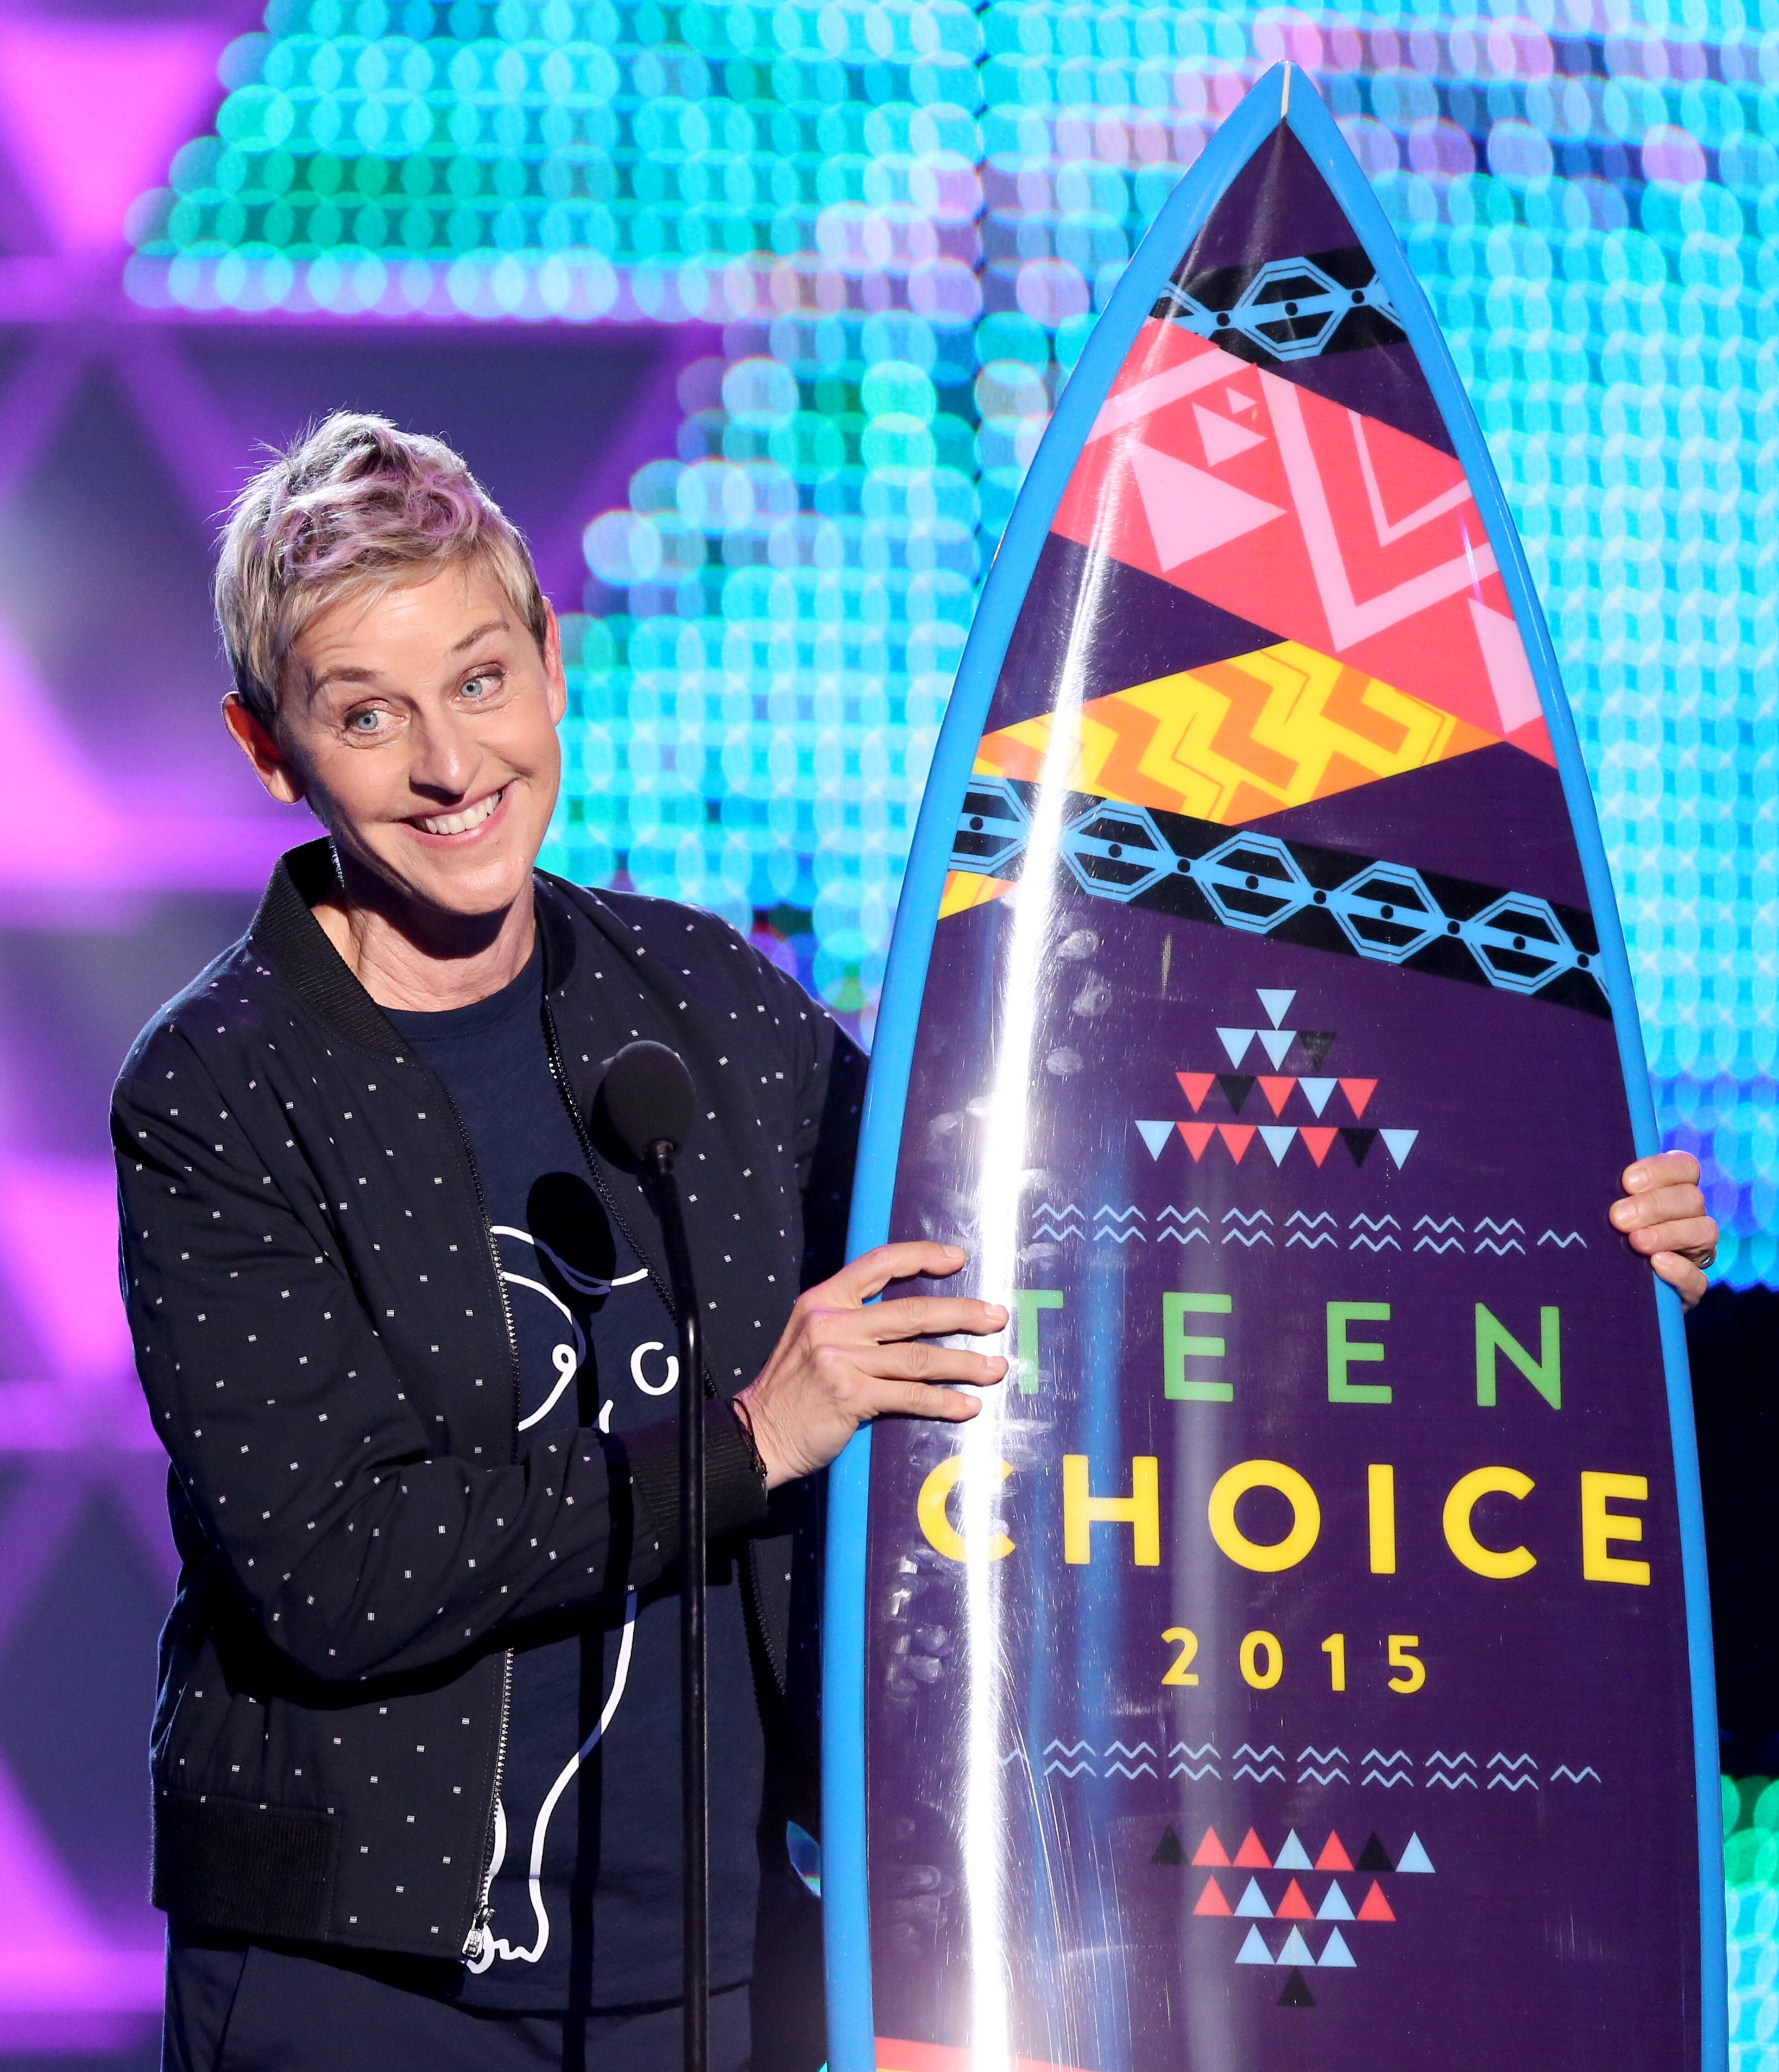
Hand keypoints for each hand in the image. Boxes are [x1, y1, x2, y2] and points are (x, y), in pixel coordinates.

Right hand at [737, 1243, 1007, 1487]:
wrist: (756, 1433)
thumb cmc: (792, 1387)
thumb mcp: (811, 1335)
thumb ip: (852, 1319)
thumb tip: (909, 1316)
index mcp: (824, 1299)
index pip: (880, 1264)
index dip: (922, 1256)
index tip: (958, 1259)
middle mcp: (832, 1323)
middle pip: (912, 1311)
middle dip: (963, 1313)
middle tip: (996, 1318)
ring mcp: (841, 1360)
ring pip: (919, 1356)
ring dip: (965, 1363)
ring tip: (995, 1367)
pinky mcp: (850, 1396)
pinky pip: (910, 1396)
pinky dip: (944, 1401)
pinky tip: (967, 1405)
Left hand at [1609, 1150, 1717, 1307]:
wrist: (1596, 1288)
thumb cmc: (1595, 1233)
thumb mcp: (1599, 1208)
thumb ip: (1604, 1190)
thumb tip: (1584, 1175)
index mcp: (1671, 1190)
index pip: (1685, 1167)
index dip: (1661, 1170)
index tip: (1627, 1181)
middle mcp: (1688, 1217)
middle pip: (1691, 1199)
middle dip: (1654, 1205)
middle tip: (1618, 1218)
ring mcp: (1693, 1252)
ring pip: (1704, 1232)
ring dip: (1669, 1234)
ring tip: (1636, 1242)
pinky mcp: (1689, 1287)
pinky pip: (1698, 1278)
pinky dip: (1680, 1270)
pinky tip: (1658, 1264)